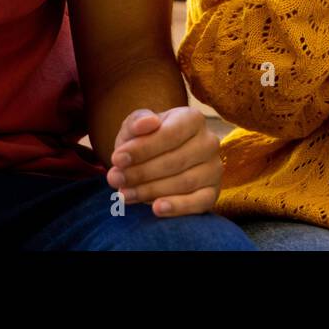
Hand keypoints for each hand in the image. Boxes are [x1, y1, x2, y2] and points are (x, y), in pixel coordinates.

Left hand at [105, 107, 222, 217]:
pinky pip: (199, 202)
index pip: (170, 134)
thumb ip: (137, 122)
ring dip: (150, 191)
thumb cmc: (145, 141)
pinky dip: (178, 207)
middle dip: (141, 172)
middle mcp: (209, 142)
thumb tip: (148, 122)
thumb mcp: (135, 128)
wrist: (157, 161)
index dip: (143, 148)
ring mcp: (214, 168)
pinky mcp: (213, 192)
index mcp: (193, 119)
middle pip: (176, 160)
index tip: (116, 159)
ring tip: (124, 194)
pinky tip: (156, 209)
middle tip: (115, 179)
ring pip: (184, 182)